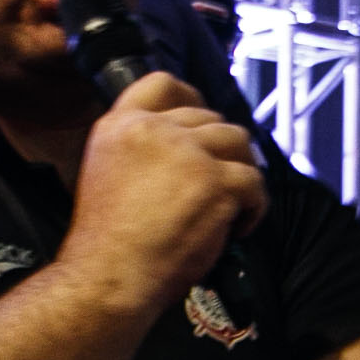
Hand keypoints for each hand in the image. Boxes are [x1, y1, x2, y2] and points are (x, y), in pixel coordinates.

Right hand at [59, 72, 267, 312]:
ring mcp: (188, 154)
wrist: (109, 276)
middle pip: (209, 117)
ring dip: (241, 170)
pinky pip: (253, 182)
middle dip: (220, 148)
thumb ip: (140, 151)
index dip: (190, 97)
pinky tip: (238, 226)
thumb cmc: (106, 242)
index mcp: (120, 125)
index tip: (202, 119)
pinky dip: (253, 206)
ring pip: (238, 140)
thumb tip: (183, 148)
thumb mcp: (105, 174)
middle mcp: (154, 130)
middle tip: (219, 180)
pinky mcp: (216, 183)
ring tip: (233, 201)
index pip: (162, 83)